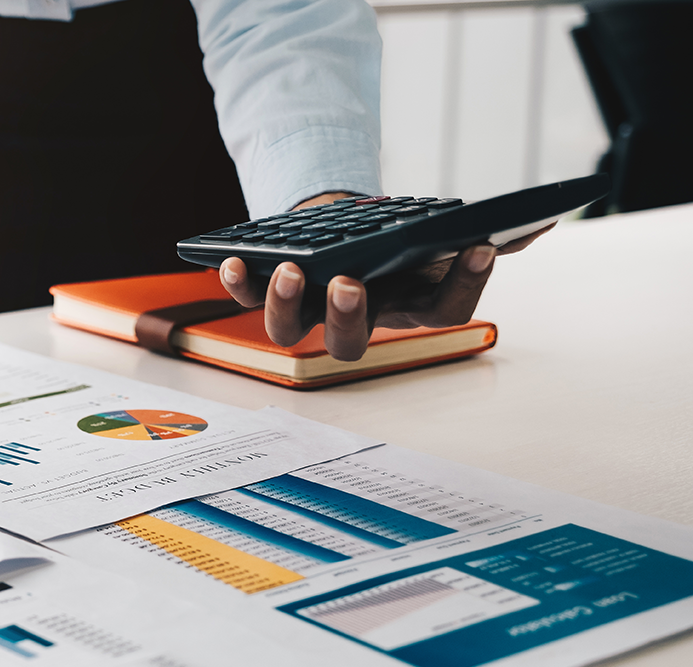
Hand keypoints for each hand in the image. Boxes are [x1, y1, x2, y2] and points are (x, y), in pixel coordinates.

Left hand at [218, 193, 551, 360]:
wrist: (342, 225)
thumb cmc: (393, 239)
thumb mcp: (440, 236)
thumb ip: (485, 237)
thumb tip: (538, 222)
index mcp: (408, 309)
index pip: (443, 312)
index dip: (463, 285)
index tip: (479, 248)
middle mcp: (356, 321)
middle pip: (349, 345)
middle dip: (348, 318)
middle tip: (350, 285)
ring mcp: (308, 310)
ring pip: (289, 330)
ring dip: (284, 304)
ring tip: (287, 270)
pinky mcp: (268, 289)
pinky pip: (246, 296)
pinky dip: (236, 281)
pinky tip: (227, 260)